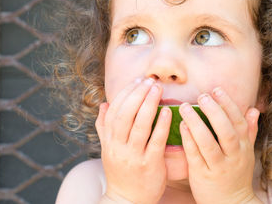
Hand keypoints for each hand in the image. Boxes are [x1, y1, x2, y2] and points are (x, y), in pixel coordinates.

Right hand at [95, 78, 171, 203]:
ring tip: (158, 89)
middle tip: (150, 81)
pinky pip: (156, 141)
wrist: (127, 201)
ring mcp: (133, 156)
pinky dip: (161, 125)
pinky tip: (167, 111)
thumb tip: (104, 105)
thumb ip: (104, 127)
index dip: (125, 93)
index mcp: (109, 140)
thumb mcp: (108, 149)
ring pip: (139, 125)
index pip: (114, 110)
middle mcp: (118, 146)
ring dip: (149, 104)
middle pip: (125, 114)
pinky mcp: (149, 165)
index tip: (138, 80)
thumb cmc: (121, 171)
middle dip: (138, 94)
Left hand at [179, 87, 261, 203]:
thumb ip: (250, 131)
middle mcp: (233, 157)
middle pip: (226, 131)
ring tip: (185, 107)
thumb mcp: (247, 153)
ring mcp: (218, 167)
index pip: (238, 122)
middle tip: (202, 96)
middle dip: (214, 111)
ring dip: (197, 123)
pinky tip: (181, 125)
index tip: (216, 90)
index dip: (228, 105)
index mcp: (244, 148)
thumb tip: (254, 109)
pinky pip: (195, 156)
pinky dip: (189, 140)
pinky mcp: (202, 176)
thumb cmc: (236, 174)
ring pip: (209, 143)